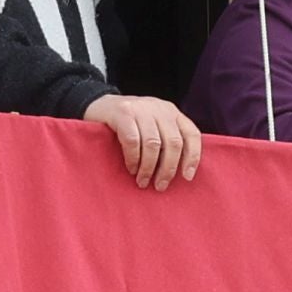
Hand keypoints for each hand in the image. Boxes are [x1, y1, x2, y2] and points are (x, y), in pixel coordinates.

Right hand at [83, 94, 202, 190]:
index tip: (187, 177)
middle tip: (160, 185)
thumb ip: (168, 140)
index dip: (192, 157)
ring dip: (149, 167)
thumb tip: (183, 172)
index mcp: (172, 112)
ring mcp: (141, 109)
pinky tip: (132, 168)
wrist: (99, 105)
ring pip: (153, 144)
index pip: (192, 134)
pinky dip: (133, 158)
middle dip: (168, 168)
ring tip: (143, 181)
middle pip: (173, 142)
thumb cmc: (131, 123)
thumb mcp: (154, 126)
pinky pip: (132, 140)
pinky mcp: (122, 113)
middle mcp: (160, 108)